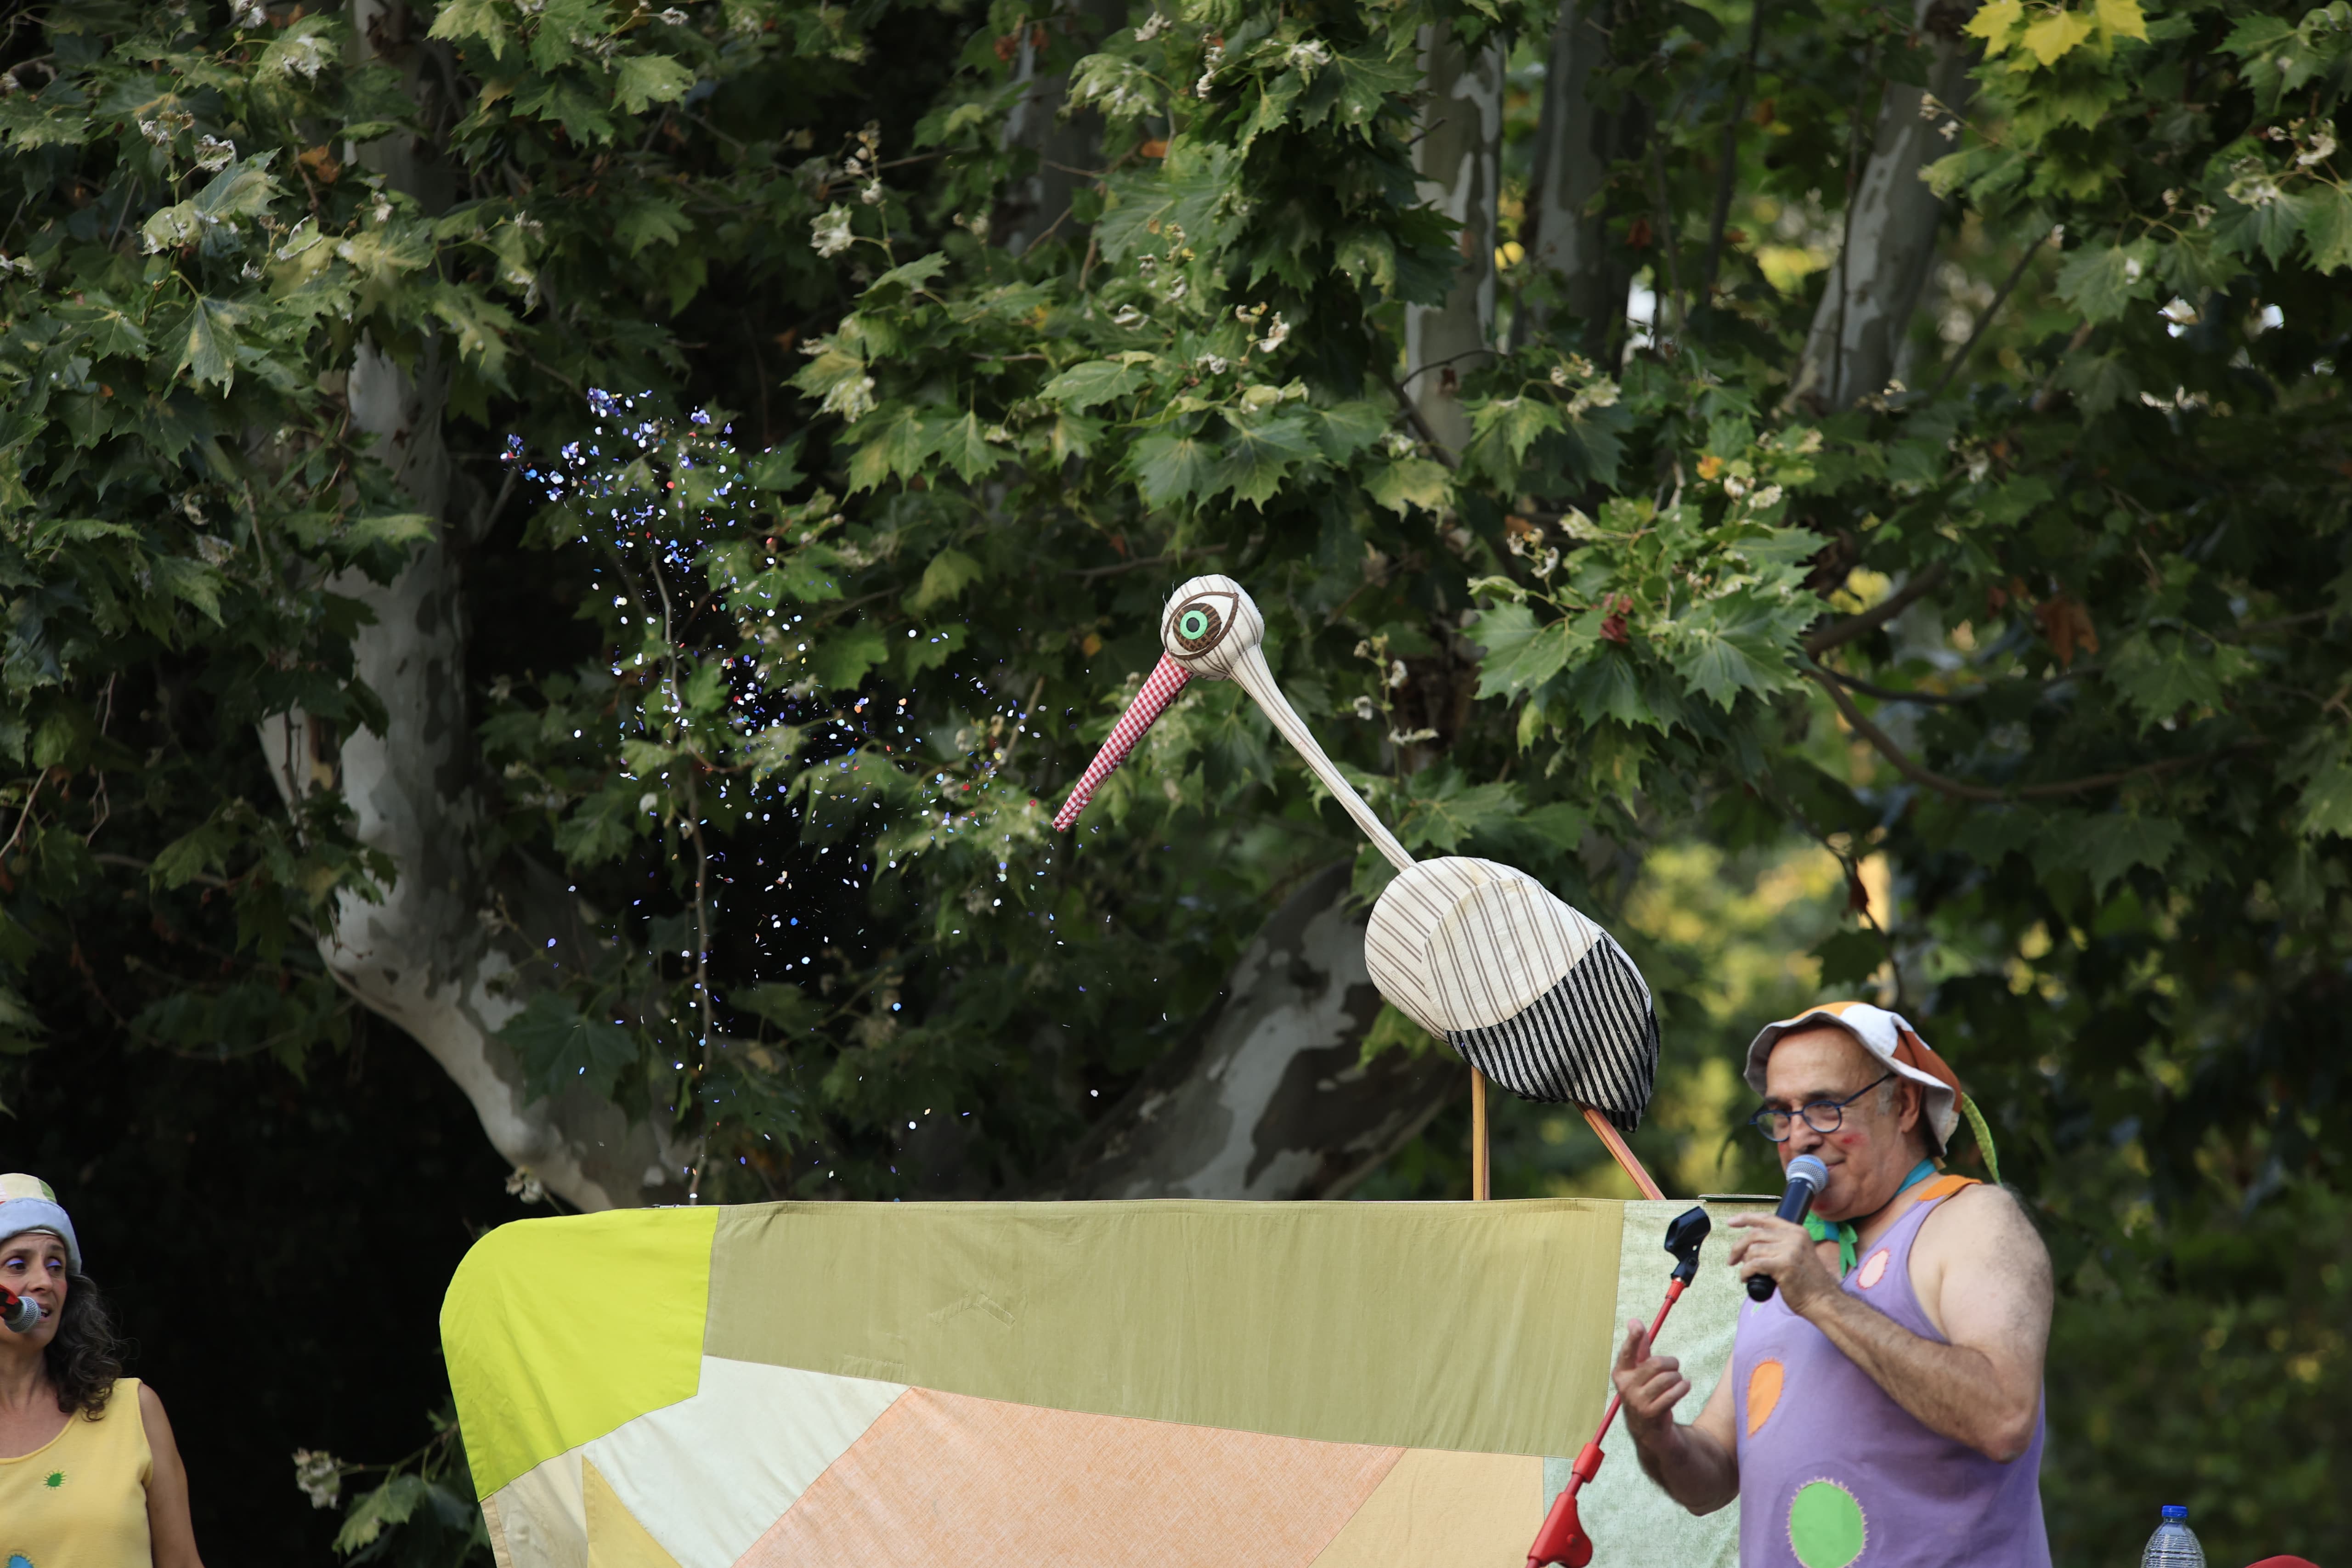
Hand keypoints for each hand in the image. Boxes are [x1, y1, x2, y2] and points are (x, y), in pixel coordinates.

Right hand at [1613, 1316, 1689, 1448]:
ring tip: (1677, 1381)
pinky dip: (1683, 1387)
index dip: (1633, 1338)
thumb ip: (1639, 1346)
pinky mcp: (1652, 1413)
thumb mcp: (1640, 1370)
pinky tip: (1684, 1387)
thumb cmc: (1645, 1391)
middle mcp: (1626, 1387)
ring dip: (1678, 1378)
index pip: (1627, 1352)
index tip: (1637, 1326)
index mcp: (1621, 1373)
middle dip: (1671, 1363)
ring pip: (1668, 1378)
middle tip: (1674, 1366)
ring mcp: (1638, 1401)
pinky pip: (1674, 1393)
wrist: (1647, 1429)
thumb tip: (1633, 1321)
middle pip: (1656, 1364)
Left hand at [1729, 1213, 1838, 1313]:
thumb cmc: (1808, 1283)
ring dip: (1745, 1263)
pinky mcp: (1784, 1265)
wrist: (1823, 1300)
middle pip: (1755, 1234)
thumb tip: (1752, 1246)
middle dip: (1738, 1247)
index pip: (1766, 1218)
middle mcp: (1794, 1237)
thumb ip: (1780, 1245)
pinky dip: (1746, 1272)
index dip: (1746, 1218)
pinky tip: (1747, 1279)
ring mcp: (1790, 1250)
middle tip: (1732, 1260)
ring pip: (1753, 1250)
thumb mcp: (1797, 1254)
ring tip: (1748, 1273)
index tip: (1731, 1222)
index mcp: (1797, 1231)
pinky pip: (1754, 1264)